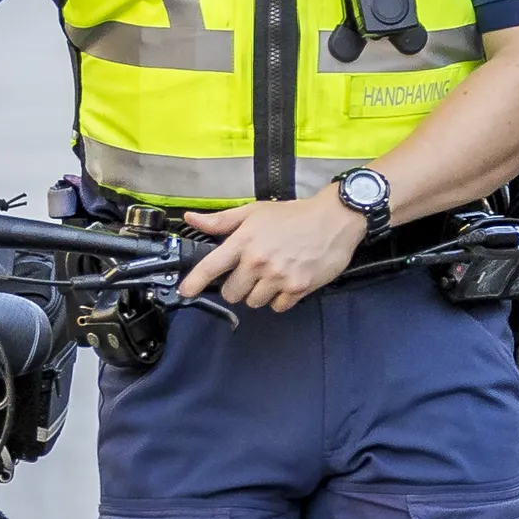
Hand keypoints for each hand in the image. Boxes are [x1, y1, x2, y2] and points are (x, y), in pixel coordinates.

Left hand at [179, 191, 367, 310]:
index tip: (185, 292)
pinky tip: (287, 282)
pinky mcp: (297, 288)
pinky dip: (280, 299)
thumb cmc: (294, 215)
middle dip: (238, 286)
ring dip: (259, 293)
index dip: (194, 282)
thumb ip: (222, 220)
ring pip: (254, 302)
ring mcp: (278, 277)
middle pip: (232, 293)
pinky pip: (278, 307)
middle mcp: (258, 261)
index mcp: (245, 241)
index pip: (211, 266)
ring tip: (273, 275)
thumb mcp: (255, 211)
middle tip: (251, 273)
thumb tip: (192, 219)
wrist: (334, 219)